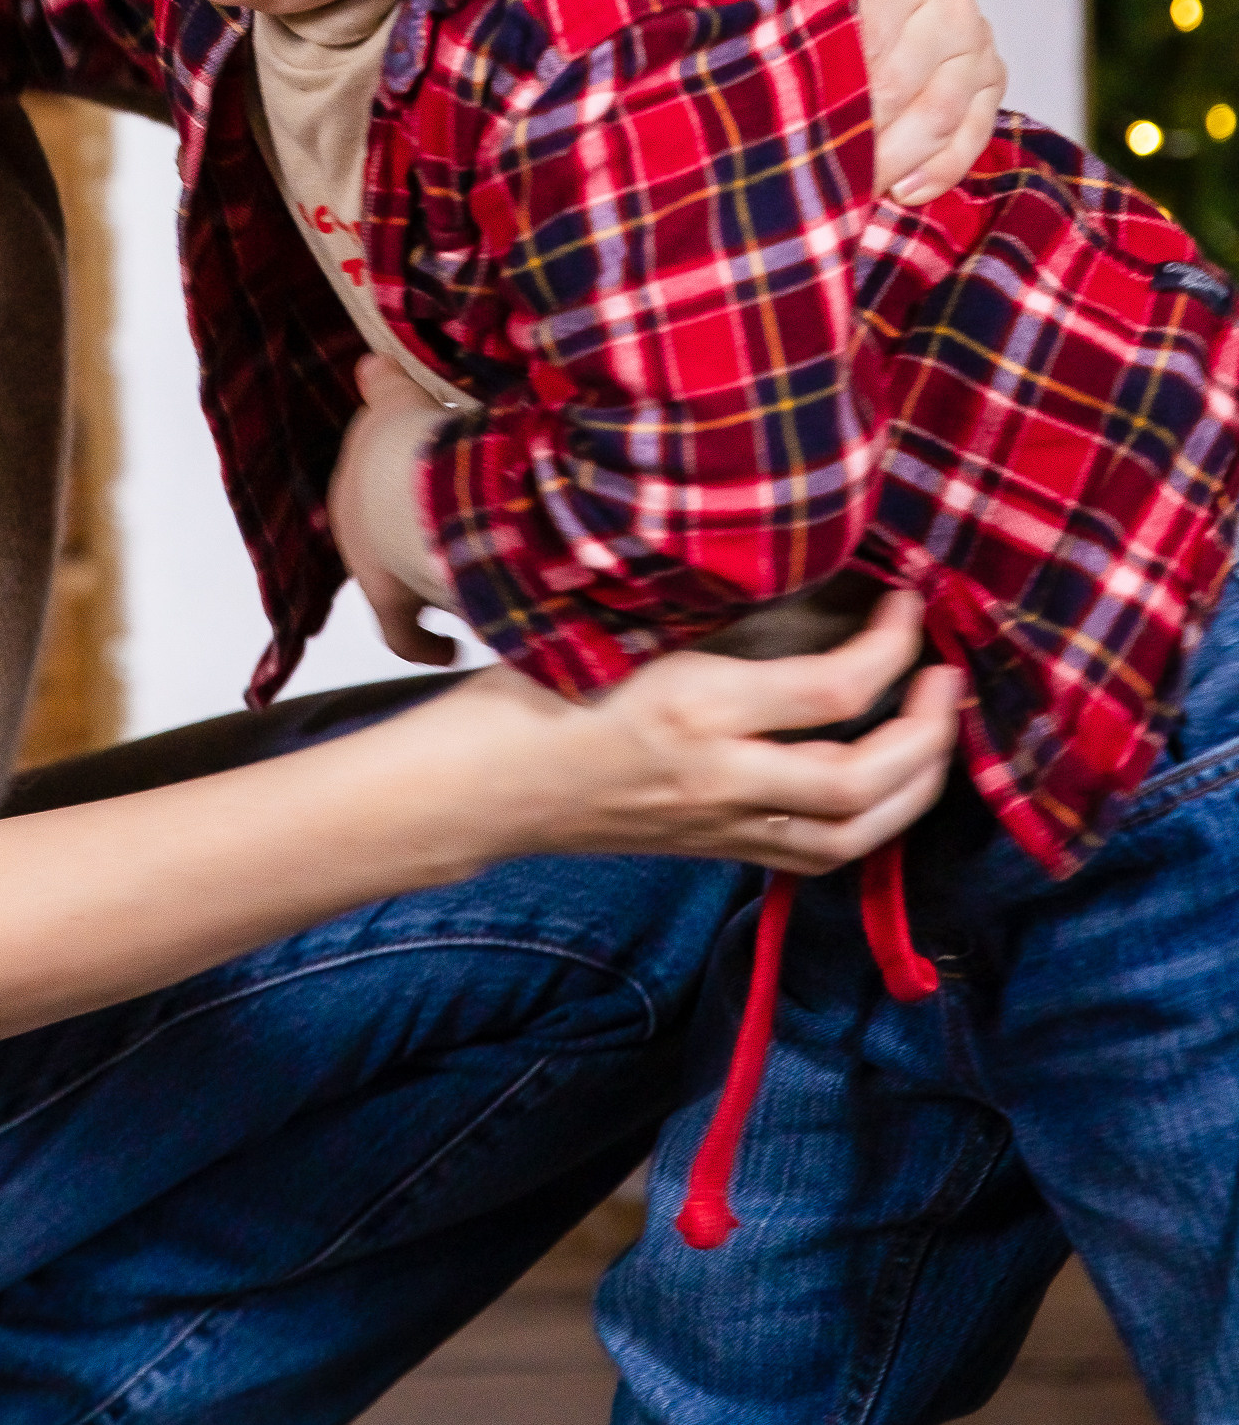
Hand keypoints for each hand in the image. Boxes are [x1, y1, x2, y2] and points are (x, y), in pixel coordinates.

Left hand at [327, 356, 459, 666]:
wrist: (409, 487)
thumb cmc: (411, 441)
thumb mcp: (398, 401)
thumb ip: (386, 384)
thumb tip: (370, 361)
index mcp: (352, 482)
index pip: (375, 492)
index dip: (406, 494)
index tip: (428, 498)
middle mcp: (350, 530)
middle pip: (385, 541)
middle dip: (414, 541)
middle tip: (451, 539)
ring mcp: (367, 568)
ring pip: (398, 585)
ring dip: (427, 585)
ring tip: (464, 586)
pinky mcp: (390, 607)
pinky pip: (405, 637)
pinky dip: (425, 646)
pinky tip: (446, 651)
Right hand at [432, 590, 960, 872]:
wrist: (478, 786)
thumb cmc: (528, 686)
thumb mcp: (612, 624)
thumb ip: (702, 610)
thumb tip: (791, 570)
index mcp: (692, 706)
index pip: (835, 688)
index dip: (894, 645)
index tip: (910, 600)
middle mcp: (718, 777)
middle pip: (863, 781)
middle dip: (928, 733)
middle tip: (946, 675)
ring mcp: (718, 824)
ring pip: (852, 836)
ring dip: (914, 790)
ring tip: (934, 735)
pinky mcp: (713, 850)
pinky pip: (814, 855)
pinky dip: (868, 825)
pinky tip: (884, 787)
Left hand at [722, 0, 1003, 204]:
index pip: (869, 49)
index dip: (827, 96)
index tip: (784, 129)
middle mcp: (951, 2)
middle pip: (902, 93)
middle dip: (853, 137)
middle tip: (803, 172)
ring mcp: (975, 40)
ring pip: (940, 119)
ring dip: (892, 163)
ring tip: (844, 194)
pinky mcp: (988, 71)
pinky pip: (975, 131)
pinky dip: (942, 168)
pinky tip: (900, 193)